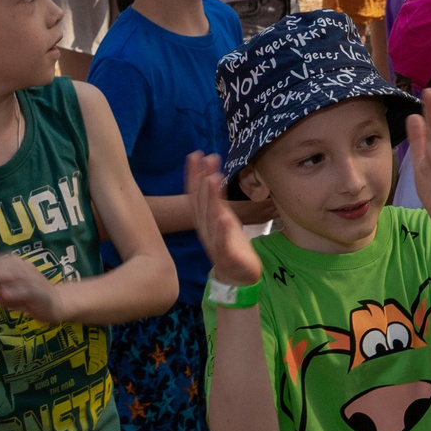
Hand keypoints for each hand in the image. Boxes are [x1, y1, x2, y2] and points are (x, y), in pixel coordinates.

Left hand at [0, 251, 63, 323]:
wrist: (58, 303)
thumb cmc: (28, 295)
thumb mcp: (4, 291)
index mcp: (12, 265)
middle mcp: (21, 268)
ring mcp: (32, 279)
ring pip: (12, 276)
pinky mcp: (40, 293)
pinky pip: (27, 291)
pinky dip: (16, 292)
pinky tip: (4, 294)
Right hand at [189, 151, 264, 288]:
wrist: (236, 276)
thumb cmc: (229, 244)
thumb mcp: (223, 216)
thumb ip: (217, 198)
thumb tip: (212, 172)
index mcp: (205, 219)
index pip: (195, 194)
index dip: (194, 174)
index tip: (196, 154)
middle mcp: (206, 229)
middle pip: (201, 203)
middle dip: (202, 180)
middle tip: (205, 160)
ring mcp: (215, 242)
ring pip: (210, 219)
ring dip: (211, 198)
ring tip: (212, 179)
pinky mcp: (227, 256)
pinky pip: (222, 242)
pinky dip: (223, 230)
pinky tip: (225, 217)